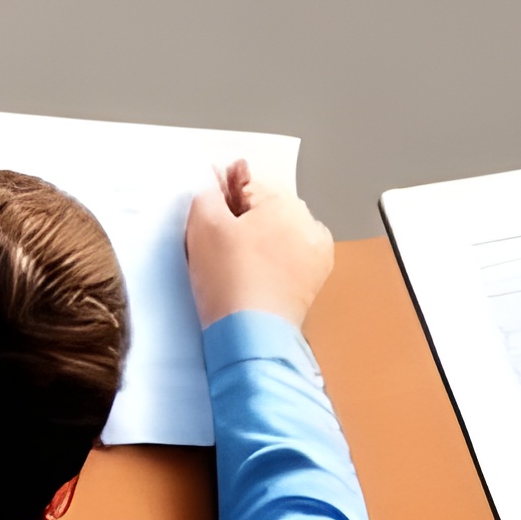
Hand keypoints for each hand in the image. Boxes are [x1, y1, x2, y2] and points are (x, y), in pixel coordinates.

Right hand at [181, 159, 336, 329]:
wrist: (250, 335)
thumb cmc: (230, 281)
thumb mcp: (203, 225)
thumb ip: (207, 194)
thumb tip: (215, 189)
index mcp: (285, 202)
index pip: (246, 184)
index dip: (222, 201)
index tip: (211, 220)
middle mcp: (309, 222)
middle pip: (266, 208)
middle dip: (243, 221)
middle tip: (221, 248)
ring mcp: (316, 252)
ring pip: (278, 232)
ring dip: (259, 241)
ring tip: (237, 267)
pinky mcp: (315, 278)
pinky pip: (289, 256)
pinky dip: (273, 262)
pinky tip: (255, 277)